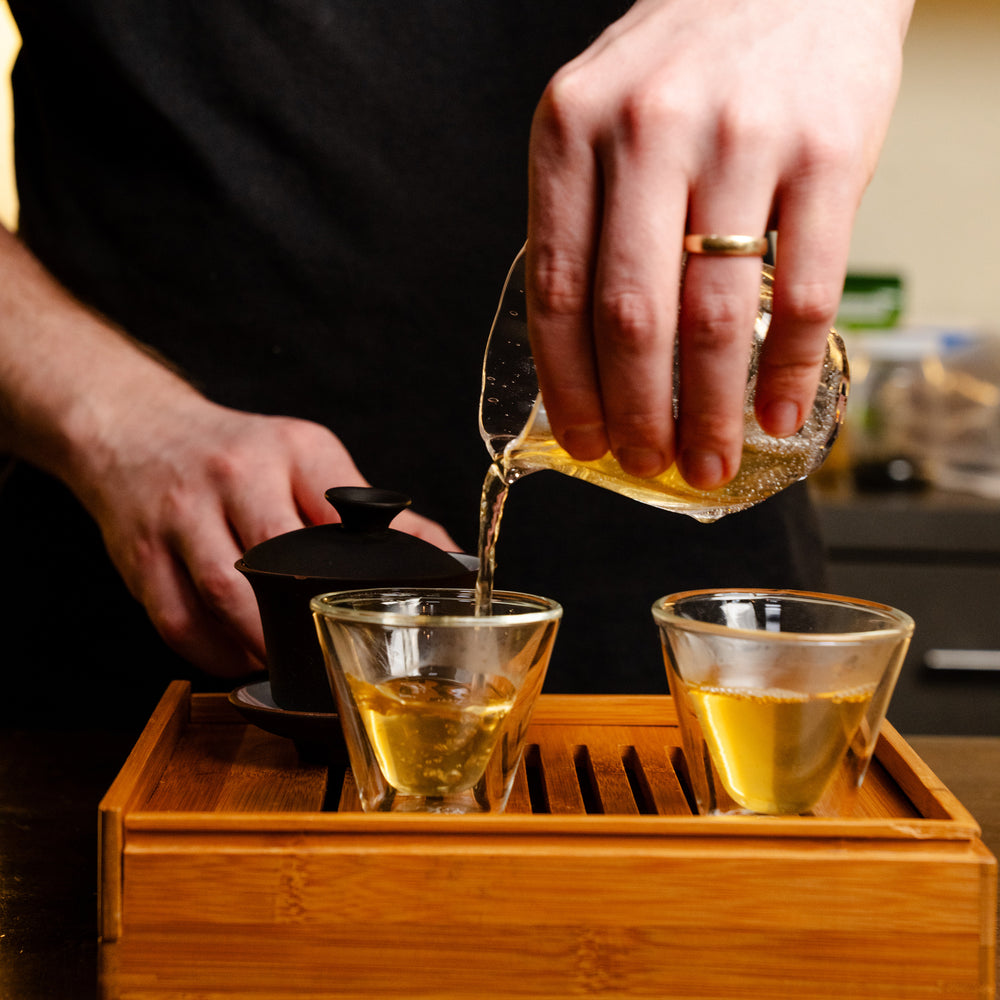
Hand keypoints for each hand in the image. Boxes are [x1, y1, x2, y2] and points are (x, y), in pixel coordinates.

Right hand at [71, 395, 458, 677]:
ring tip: (286, 664)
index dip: (363, 572)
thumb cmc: (236, 451)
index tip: (383, 611)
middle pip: (277, 562)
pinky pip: (180, 623)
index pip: (339, 518)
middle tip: (332, 651)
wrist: (136, 428)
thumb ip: (368, 507)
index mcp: (290, 451)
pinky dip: (214, 654)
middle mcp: (234, 477)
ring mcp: (181, 516)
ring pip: (225, 600)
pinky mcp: (141, 557)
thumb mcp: (308, 456)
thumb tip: (441, 550)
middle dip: (306, 618)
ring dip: (261, 645)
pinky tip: (238, 658)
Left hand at [526, 0, 911, 487]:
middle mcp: (647, 132)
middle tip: (647, 464)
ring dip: (708, 412)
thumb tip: (588, 360)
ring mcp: (740, 140)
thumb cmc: (686, 63)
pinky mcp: (827, 151)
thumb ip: (587, 223)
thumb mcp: (602, 120)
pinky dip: (790, 371)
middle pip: (631, 320)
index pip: (555, 291)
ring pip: (714, 319)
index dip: (569, 386)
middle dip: (637, 416)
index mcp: (571, 130)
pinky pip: (805, 293)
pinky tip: (779, 413)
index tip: (585, 440)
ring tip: (708, 459)